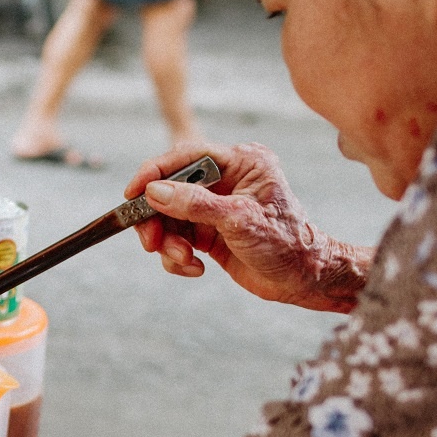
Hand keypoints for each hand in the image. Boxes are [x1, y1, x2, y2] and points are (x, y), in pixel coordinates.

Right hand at [129, 141, 369, 312]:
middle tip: (151, 242)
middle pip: (170, 190)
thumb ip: (195, 204)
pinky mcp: (209, 233)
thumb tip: (154, 191)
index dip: (154, 171)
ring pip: (169, 218)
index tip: (132, 193)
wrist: (305, 280)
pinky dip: (177, 257)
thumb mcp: (239, 220)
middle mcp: (226, 181)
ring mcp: (215, 207)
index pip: (186, 156)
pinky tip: (196, 268)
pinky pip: (177, 239)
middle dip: (157, 219)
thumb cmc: (285, 244)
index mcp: (241, 162)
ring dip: (168, 243)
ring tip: (184, 260)